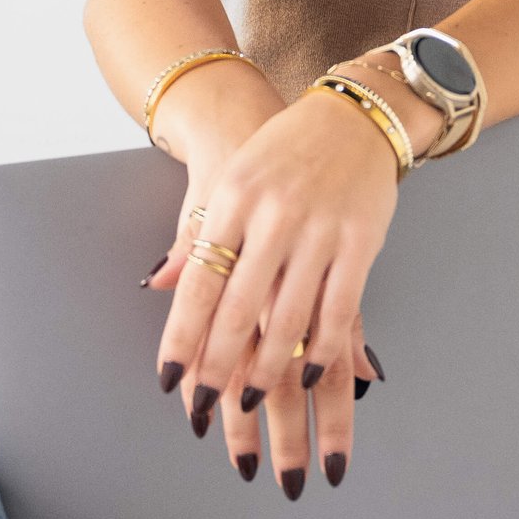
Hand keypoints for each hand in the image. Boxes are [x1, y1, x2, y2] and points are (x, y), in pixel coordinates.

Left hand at [142, 84, 401, 485]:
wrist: (352, 113)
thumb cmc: (283, 152)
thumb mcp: (230, 181)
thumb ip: (198, 235)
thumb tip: (156, 282)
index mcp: (234, 199)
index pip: (200, 280)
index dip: (183, 334)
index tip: (170, 377)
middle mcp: (274, 215)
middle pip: (240, 306)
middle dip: (219, 364)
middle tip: (205, 405)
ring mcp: (320, 228)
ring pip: (289, 315)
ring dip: (269, 367)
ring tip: (253, 401)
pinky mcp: (362, 239)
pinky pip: (340, 306)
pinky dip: (324, 347)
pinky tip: (309, 373)